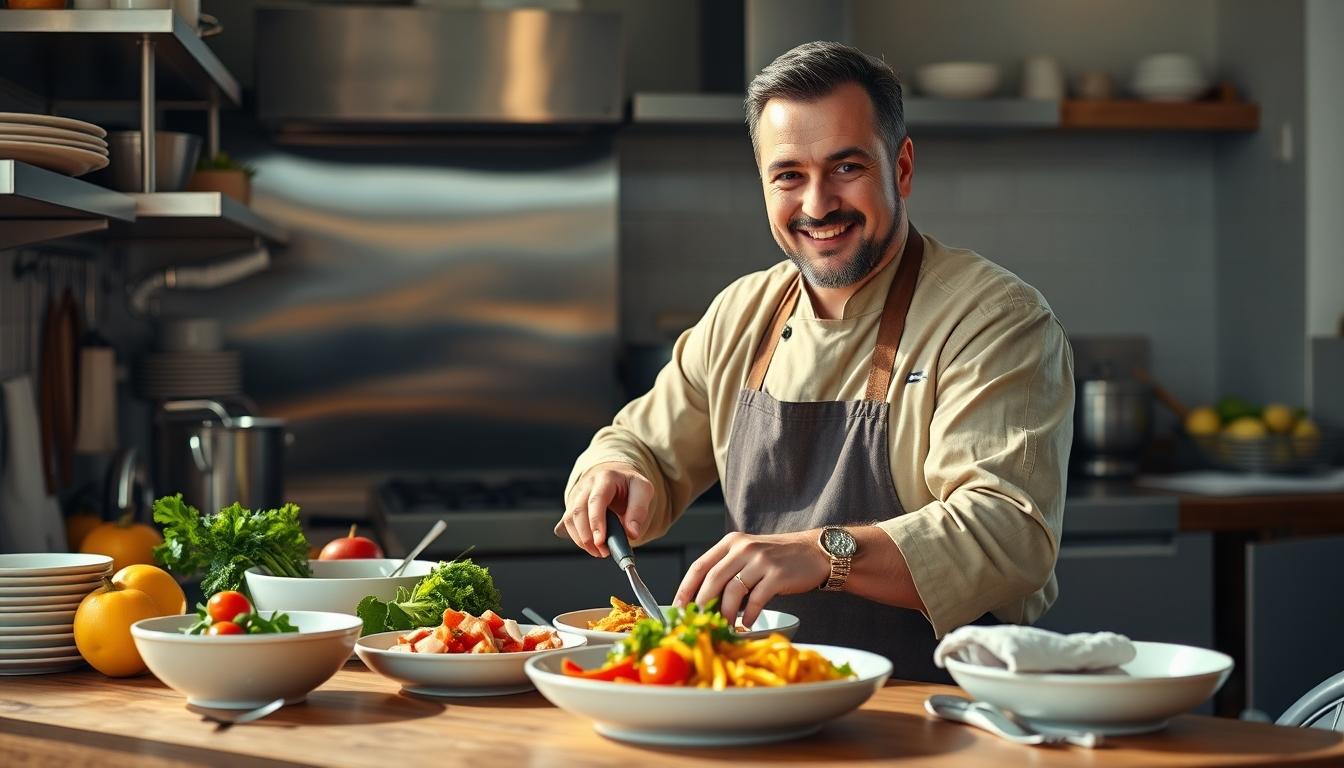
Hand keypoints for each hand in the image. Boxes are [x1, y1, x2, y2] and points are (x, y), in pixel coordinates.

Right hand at [555, 462, 653, 557]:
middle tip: (603, 552)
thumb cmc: (630, 485)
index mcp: (606, 477)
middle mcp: (588, 484)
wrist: (618, 477)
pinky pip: (569, 523)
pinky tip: (592, 545)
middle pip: (579, 511)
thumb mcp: (643, 491)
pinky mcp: (572, 505)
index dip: (596, 521)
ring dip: (582, 539)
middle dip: (588, 536)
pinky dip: (578, 538)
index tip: (600, 541)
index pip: (597, 500)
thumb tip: (632, 533)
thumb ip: (639, 511)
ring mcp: (577, 494)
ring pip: (570, 519)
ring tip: (600, 552)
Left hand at [674, 530, 830, 628]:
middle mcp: (743, 548)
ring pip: (732, 591)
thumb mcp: (748, 555)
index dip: (686, 589)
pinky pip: (756, 599)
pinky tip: (747, 623)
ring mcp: (761, 560)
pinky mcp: (777, 574)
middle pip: (712, 580)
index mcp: (730, 543)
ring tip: (725, 627)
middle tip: (700, 623)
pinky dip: (749, 615)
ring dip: (726, 614)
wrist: (814, 552)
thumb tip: (703, 601)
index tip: (678, 608)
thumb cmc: (777, 559)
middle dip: (703, 605)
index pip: (699, 566)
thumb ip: (727, 570)